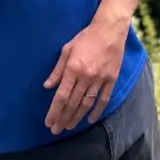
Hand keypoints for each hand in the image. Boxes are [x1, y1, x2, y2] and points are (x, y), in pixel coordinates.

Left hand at [42, 19, 128, 133]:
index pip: (62, 96)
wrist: (110, 29)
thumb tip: (47, 86)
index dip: (54, 111)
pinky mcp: (111, 79)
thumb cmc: (86, 37)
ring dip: (77, 117)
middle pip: (73, 103)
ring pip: (87, 103)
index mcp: (73, 68)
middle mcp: (86, 76)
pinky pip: (104, 99)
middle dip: (63, 118)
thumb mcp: (67, 49)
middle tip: (56, 130)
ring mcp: (100, 79)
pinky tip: (90, 119)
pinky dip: (97, 111)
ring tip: (69, 127)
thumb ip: (57, 69)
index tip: (49, 122)